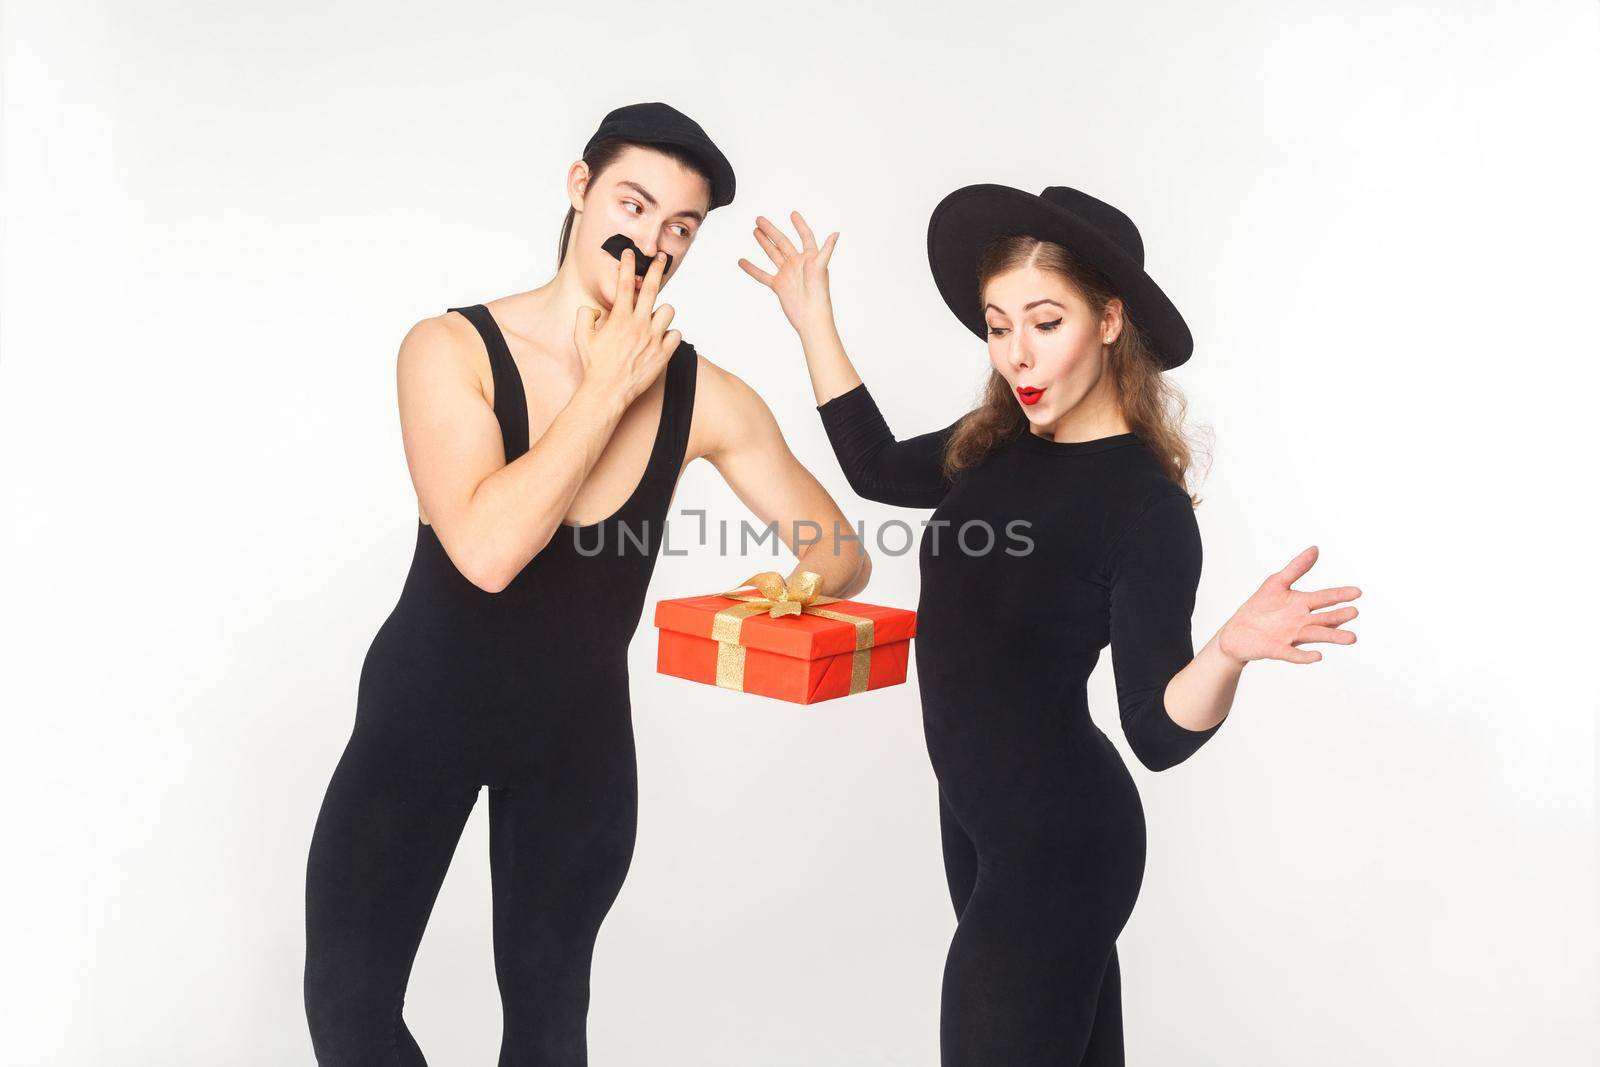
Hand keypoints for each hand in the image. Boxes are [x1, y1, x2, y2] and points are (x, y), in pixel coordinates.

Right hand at [574, 246, 680, 409]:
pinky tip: (661, 339)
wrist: (608, 392)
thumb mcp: (581, 337)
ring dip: (661, 312)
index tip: (630, 253)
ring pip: (668, 311)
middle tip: (661, 258)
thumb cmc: (594, 366)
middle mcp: (639, 325)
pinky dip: (669, 335)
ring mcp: (653, 339)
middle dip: (657, 269)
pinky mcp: (663, 354)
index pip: (625, 284)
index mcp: (619, 319)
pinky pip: (676, 335)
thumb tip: (596, 310)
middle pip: (652, 289)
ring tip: (654, 318)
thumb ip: (585, 316)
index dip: (628, 265)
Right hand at [738, 211, 838, 332]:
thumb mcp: (821, 267)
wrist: (811, 316)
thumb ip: (826, 249)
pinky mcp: (779, 286)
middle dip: (771, 230)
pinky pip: (762, 275)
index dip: (799, 225)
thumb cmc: (819, 293)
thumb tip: (836, 233)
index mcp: (810, 258)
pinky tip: (742, 262)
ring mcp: (787, 274)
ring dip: (764, 243)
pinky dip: (752, 269)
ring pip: (773, 254)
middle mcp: (798, 264)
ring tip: (755, 231)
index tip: (792, 214)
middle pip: (783, 242)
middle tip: (759, 219)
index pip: (805, 236)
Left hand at [1218, 546, 1360, 665]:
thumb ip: (1296, 568)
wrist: (1237, 632)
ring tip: (1351, 638)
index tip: (1357, 592)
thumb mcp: (1277, 583)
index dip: (1340, 595)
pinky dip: (1304, 656)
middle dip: (1339, 616)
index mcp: (1302, 604)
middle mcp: (1301, 621)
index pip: (1325, 598)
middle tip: (1354, 612)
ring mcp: (1291, 636)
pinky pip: (1293, 654)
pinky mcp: (1278, 649)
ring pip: (1315, 636)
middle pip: (1324, 618)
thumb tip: (1315, 549)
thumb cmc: (1260, 607)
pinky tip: (1317, 656)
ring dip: (1332, 636)